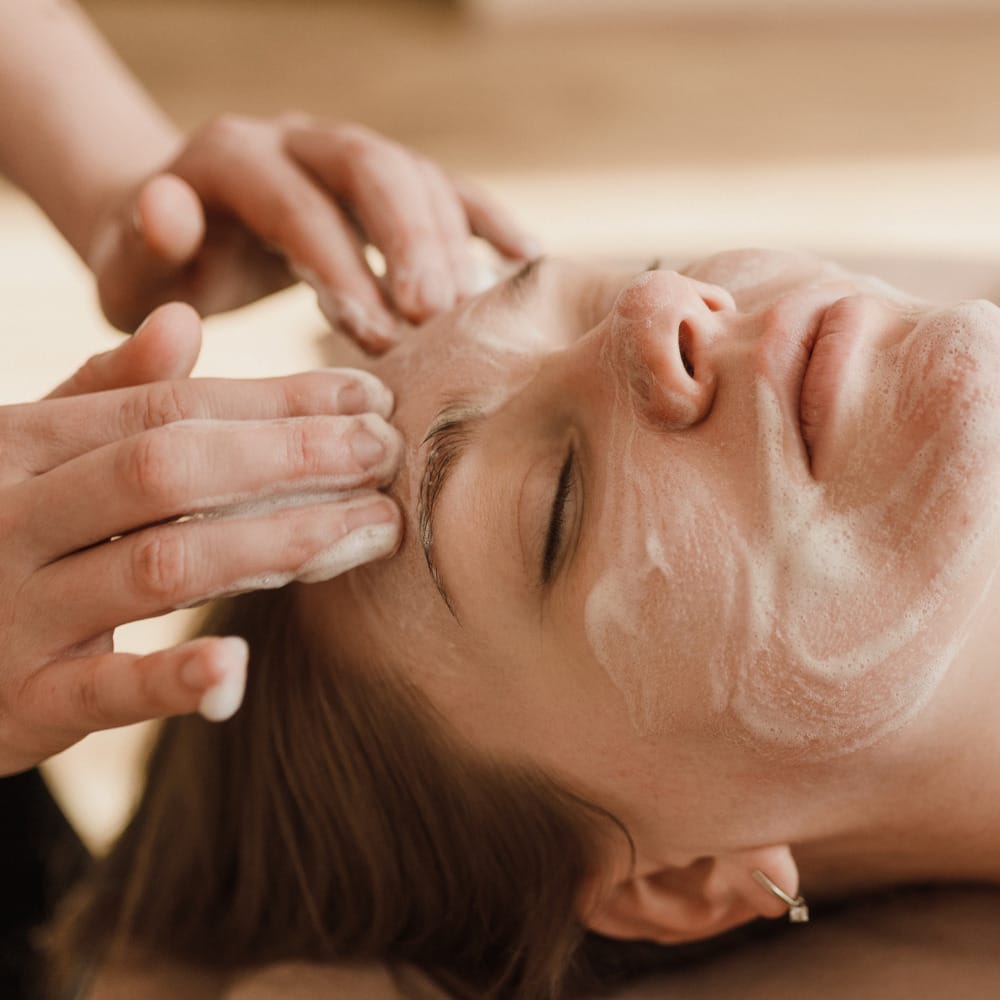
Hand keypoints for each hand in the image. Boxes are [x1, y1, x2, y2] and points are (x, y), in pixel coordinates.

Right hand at [0, 303, 402, 775]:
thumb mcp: (29, 454)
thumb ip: (102, 394)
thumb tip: (183, 321)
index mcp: (18, 444)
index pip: (170, 408)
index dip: (278, 400)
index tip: (370, 396)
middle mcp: (9, 515)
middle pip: (172, 469)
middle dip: (293, 455)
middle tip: (387, 451)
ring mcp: (11, 611)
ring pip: (162, 564)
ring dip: (281, 542)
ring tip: (375, 527)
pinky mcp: (20, 703)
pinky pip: (105, 689)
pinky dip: (175, 679)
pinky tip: (240, 664)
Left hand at [87, 115, 536, 348]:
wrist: (185, 236)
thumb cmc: (160, 271)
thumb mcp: (129, 269)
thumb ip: (142, 244)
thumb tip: (172, 208)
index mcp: (231, 158)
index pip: (295, 202)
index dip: (340, 264)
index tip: (376, 335)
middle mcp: (297, 140)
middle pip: (370, 166)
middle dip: (409, 240)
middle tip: (439, 314)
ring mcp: (347, 157)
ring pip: (415, 175)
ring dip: (450, 242)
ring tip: (471, 314)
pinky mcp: (384, 185)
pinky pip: (447, 189)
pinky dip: (487, 222)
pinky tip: (525, 262)